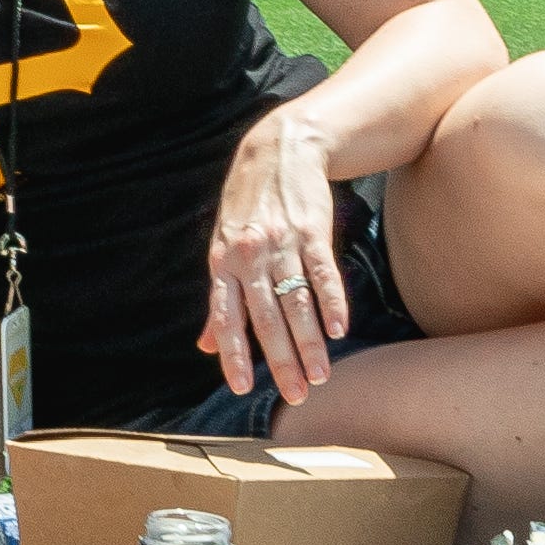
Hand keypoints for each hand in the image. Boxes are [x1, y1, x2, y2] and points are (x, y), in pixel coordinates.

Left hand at [200, 105, 347, 405]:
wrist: (277, 150)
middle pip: (267, 317)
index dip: (233, 353)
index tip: (242, 388)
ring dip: (310, 343)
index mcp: (223, 263)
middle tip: (297, 394)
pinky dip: (332, 303)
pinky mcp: (313, 231)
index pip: (227, 316)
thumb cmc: (246, 206)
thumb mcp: (222, 247)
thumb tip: (206, 346)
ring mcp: (282, 243)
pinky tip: (339, 331)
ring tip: (321, 375)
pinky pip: (323, 274)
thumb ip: (220, 299)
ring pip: (297, 302)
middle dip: (281, 360)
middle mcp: (250, 256)